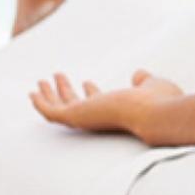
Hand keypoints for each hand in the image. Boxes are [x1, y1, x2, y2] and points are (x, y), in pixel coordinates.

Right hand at [29, 69, 182, 135]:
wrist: (157, 113)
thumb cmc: (162, 102)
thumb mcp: (153, 85)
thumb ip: (144, 81)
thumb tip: (140, 74)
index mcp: (119, 111)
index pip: (101, 104)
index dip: (92, 93)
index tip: (88, 83)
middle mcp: (102, 118)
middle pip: (78, 106)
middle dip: (67, 92)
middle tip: (57, 78)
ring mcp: (89, 119)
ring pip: (62, 109)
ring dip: (51, 95)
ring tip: (42, 81)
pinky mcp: (77, 118)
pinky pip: (52, 113)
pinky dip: (42, 104)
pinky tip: (33, 93)